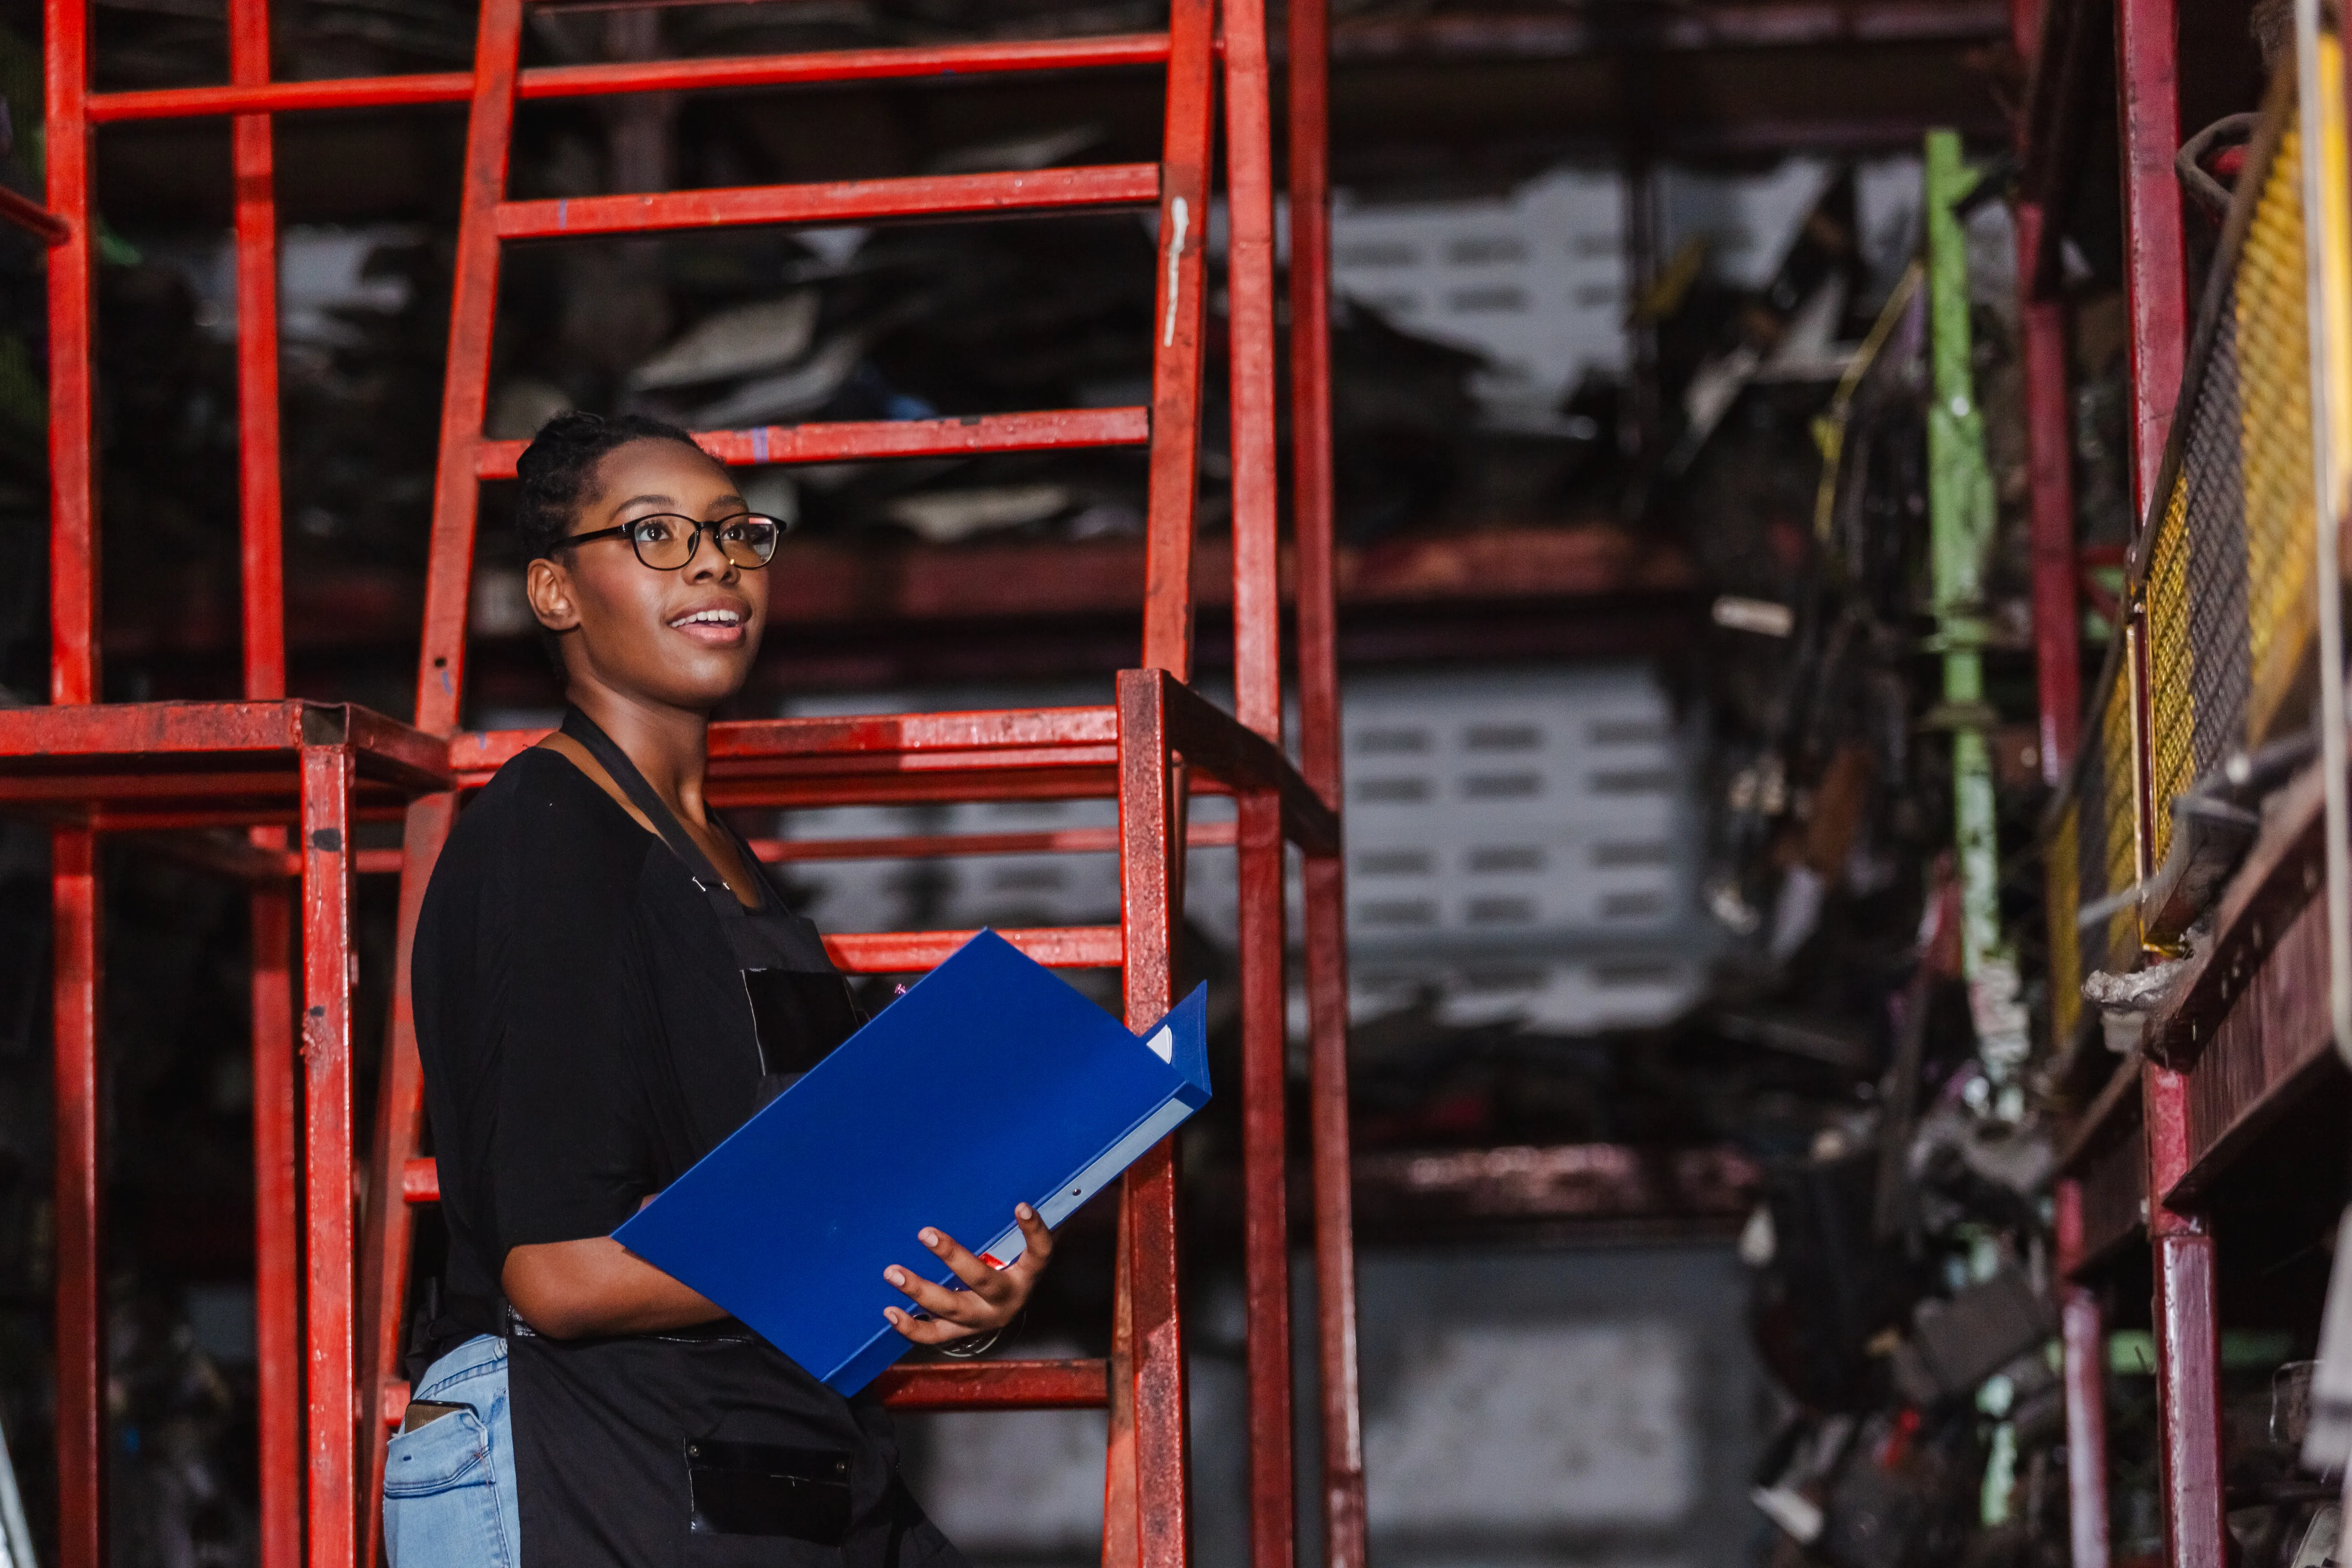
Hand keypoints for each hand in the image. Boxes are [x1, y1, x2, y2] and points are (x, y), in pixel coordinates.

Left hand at [882, 1204, 1051, 1345]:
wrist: (1008, 1309)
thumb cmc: (1012, 1267)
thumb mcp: (1020, 1247)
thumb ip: (1019, 1225)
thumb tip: (1016, 1188)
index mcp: (1026, 1276)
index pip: (1039, 1253)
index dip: (1034, 1232)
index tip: (1021, 1206)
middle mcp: (1006, 1300)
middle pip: (982, 1279)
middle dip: (952, 1257)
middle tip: (925, 1233)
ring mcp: (982, 1319)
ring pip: (951, 1308)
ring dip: (919, 1290)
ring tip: (892, 1272)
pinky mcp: (961, 1332)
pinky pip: (934, 1334)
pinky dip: (910, 1326)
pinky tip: (889, 1311)